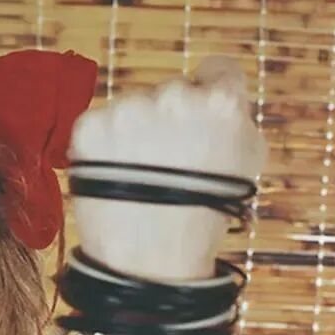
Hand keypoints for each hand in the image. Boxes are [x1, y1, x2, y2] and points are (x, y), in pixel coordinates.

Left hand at [67, 55, 268, 282]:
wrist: (148, 265)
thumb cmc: (203, 219)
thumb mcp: (246, 163)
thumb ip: (235, 118)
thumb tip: (220, 95)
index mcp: (221, 101)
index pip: (217, 69)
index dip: (211, 95)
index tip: (201, 120)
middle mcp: (173, 96)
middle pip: (172, 91)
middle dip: (170, 120)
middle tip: (166, 165)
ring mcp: (127, 110)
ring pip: (133, 108)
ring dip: (134, 133)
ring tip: (138, 178)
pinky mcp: (89, 128)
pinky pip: (100, 125)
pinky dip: (103, 148)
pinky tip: (114, 177)